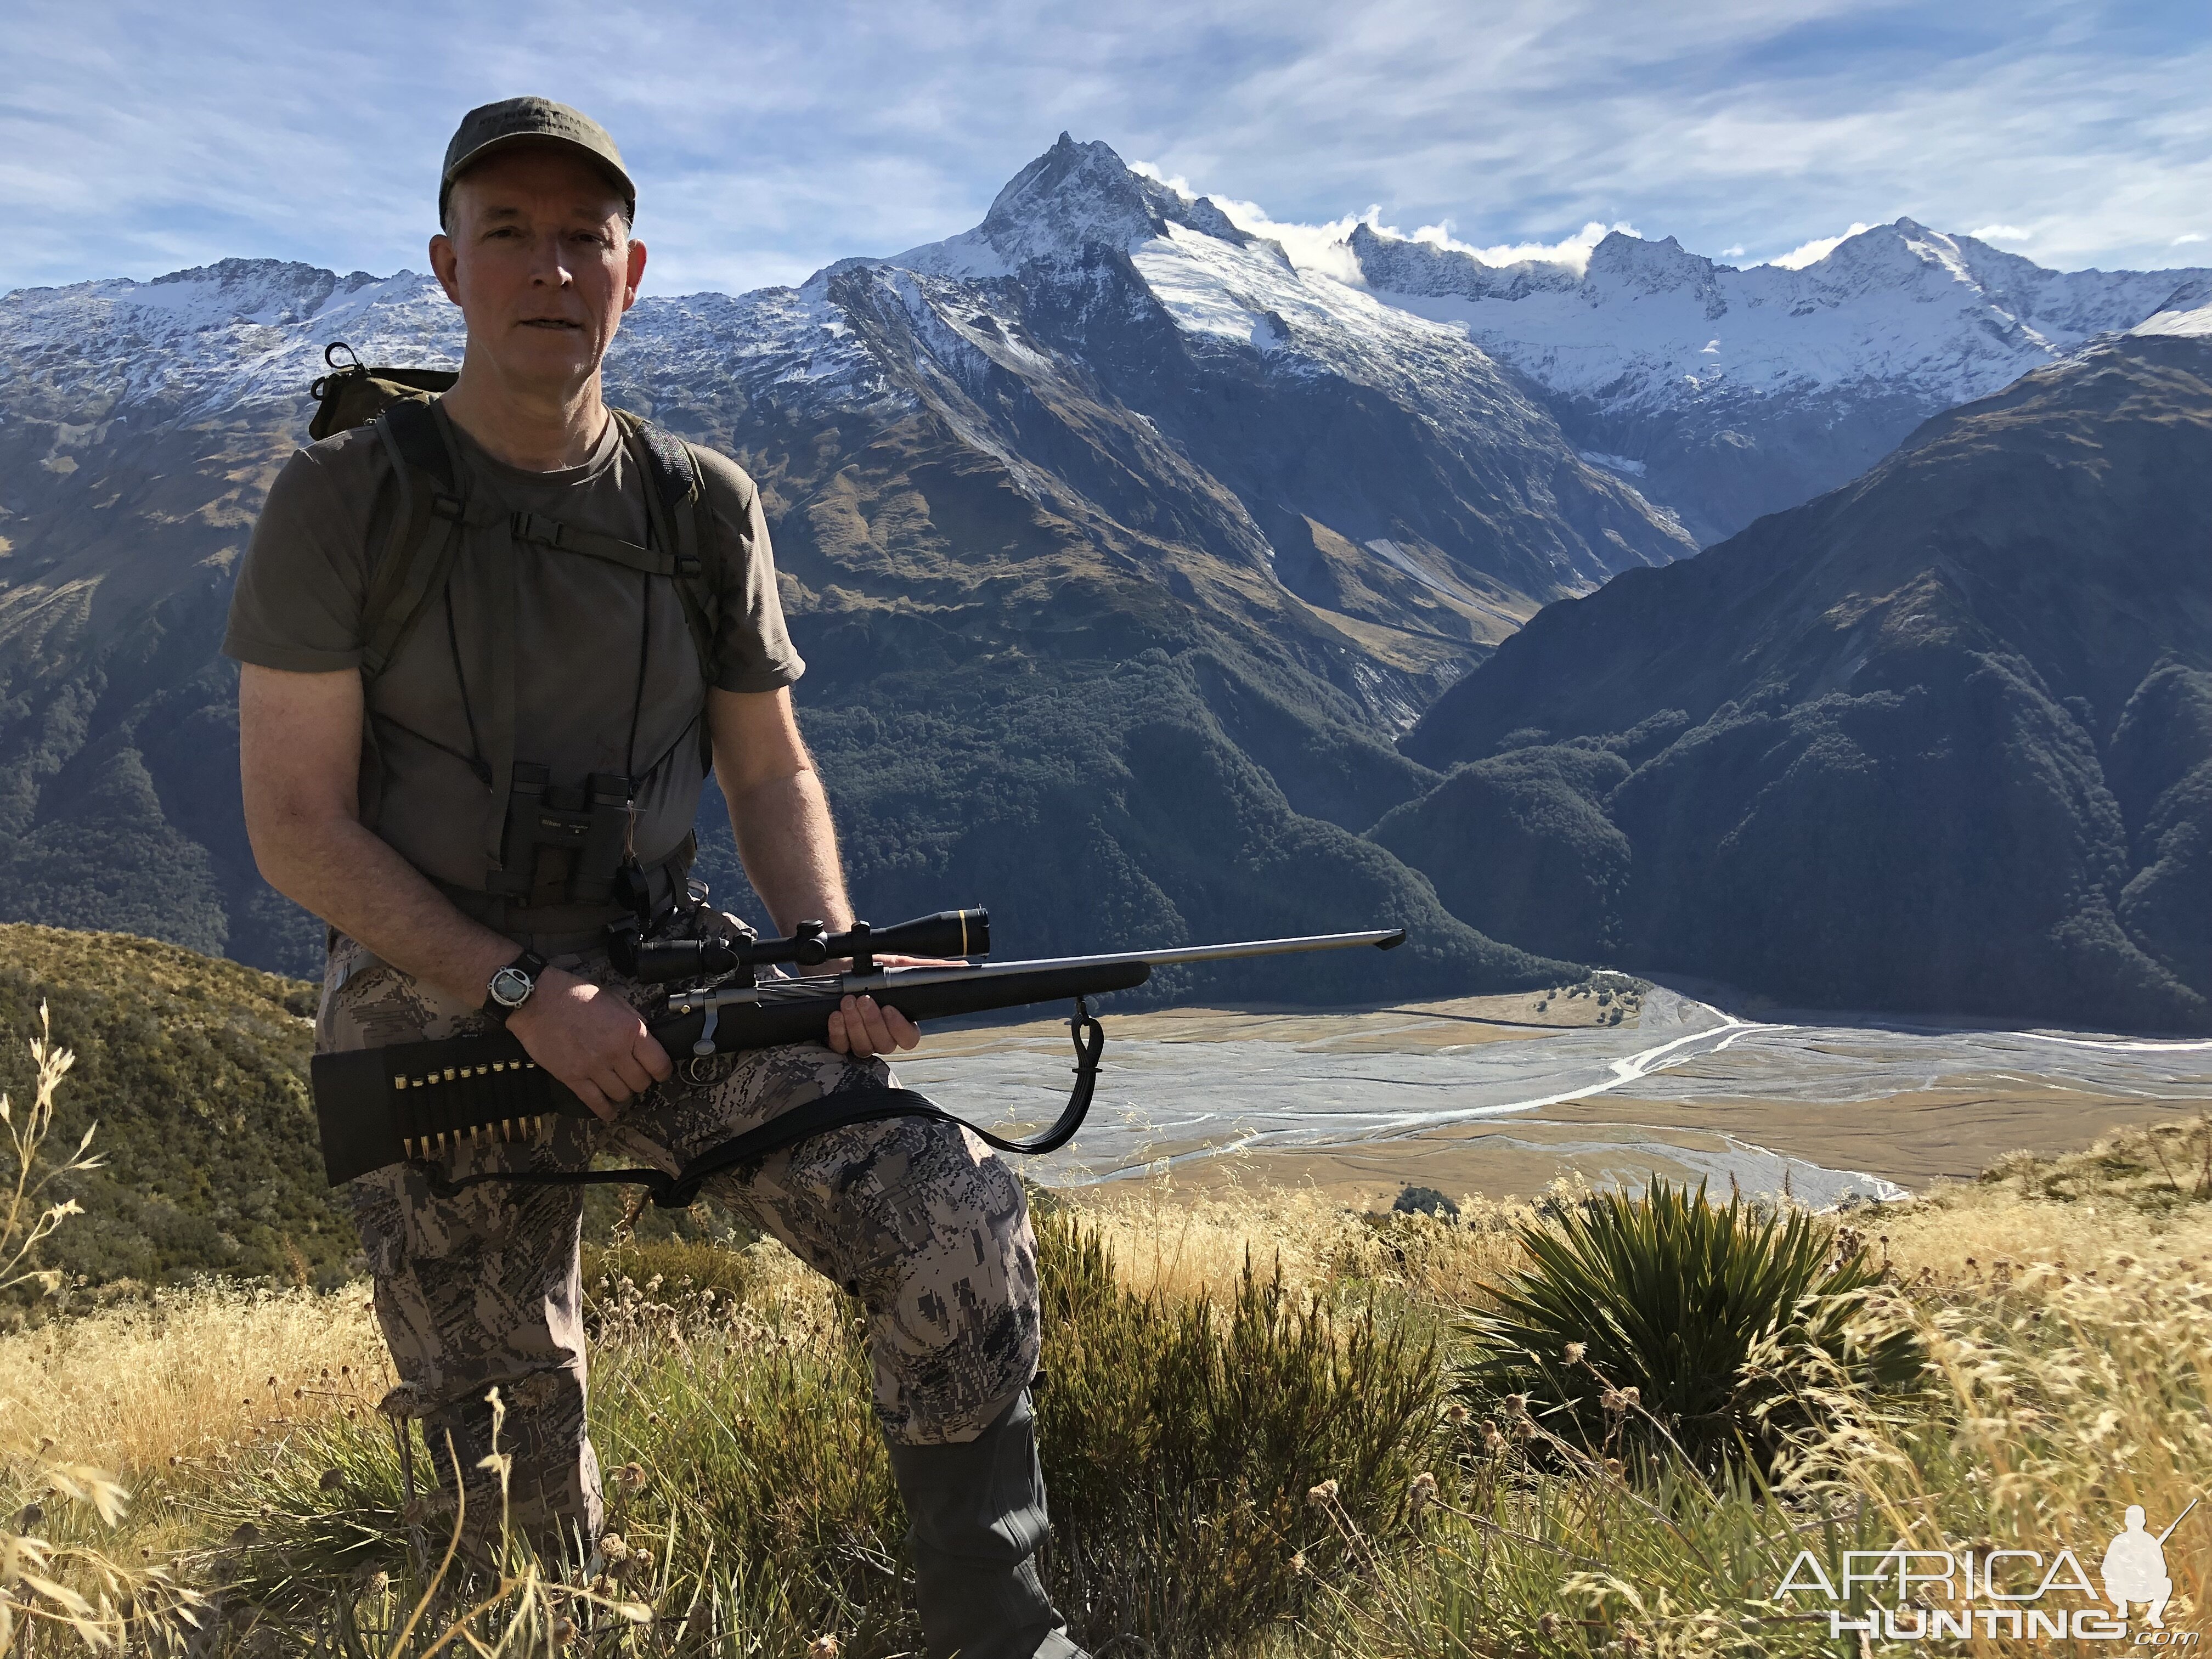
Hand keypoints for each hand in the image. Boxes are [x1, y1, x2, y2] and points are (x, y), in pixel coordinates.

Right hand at [506, 967, 672, 1119]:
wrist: (538, 1000)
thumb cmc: (575, 994)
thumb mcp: (614, 999)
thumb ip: (633, 1021)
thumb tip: (647, 1037)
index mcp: (630, 1030)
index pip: (659, 1064)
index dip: (663, 1071)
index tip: (660, 1072)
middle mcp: (615, 1052)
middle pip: (641, 1082)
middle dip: (642, 1081)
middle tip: (636, 1076)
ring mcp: (593, 1067)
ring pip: (622, 1095)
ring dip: (624, 1093)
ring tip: (620, 1087)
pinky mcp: (572, 1078)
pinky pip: (596, 1103)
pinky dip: (606, 1110)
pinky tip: (610, 1111)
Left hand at [824, 953, 944, 1058]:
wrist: (838, 966)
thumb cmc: (871, 969)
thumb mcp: (898, 964)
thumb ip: (928, 969)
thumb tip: (961, 968)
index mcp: (900, 1023)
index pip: (909, 1039)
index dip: (900, 1028)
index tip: (890, 1009)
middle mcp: (882, 1036)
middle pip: (884, 1044)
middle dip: (872, 1021)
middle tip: (864, 1000)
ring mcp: (861, 1041)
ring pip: (863, 1046)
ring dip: (855, 1024)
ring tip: (848, 1002)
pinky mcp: (840, 1041)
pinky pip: (841, 1046)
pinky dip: (838, 1031)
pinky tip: (836, 1015)